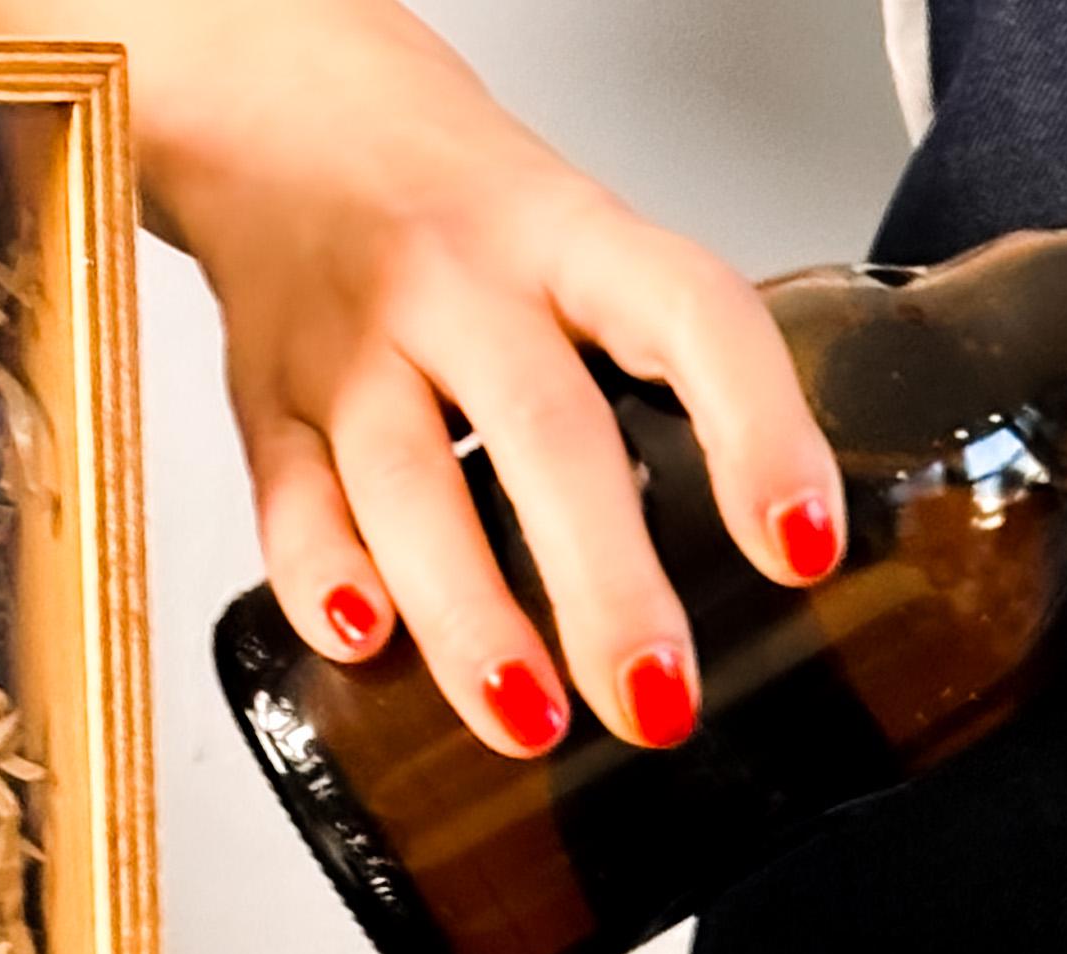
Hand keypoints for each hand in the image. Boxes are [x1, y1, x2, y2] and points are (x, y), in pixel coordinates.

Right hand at [146, 0, 841, 755]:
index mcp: (577, 242)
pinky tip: (365, 645)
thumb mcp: (597, 255)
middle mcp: (461, 281)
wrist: (291, 117)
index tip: (804, 552)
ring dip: (469, 616)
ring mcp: (352, 338)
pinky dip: (322, 577)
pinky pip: (288, 496)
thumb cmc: (483, 226)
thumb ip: (681, 383)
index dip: (759, 432)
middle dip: (605, 581)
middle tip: (659, 702)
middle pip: (542, 429)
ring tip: (531, 722)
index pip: (691, 317)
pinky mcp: (262, 395)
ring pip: (407, 481)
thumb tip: (793, 568)